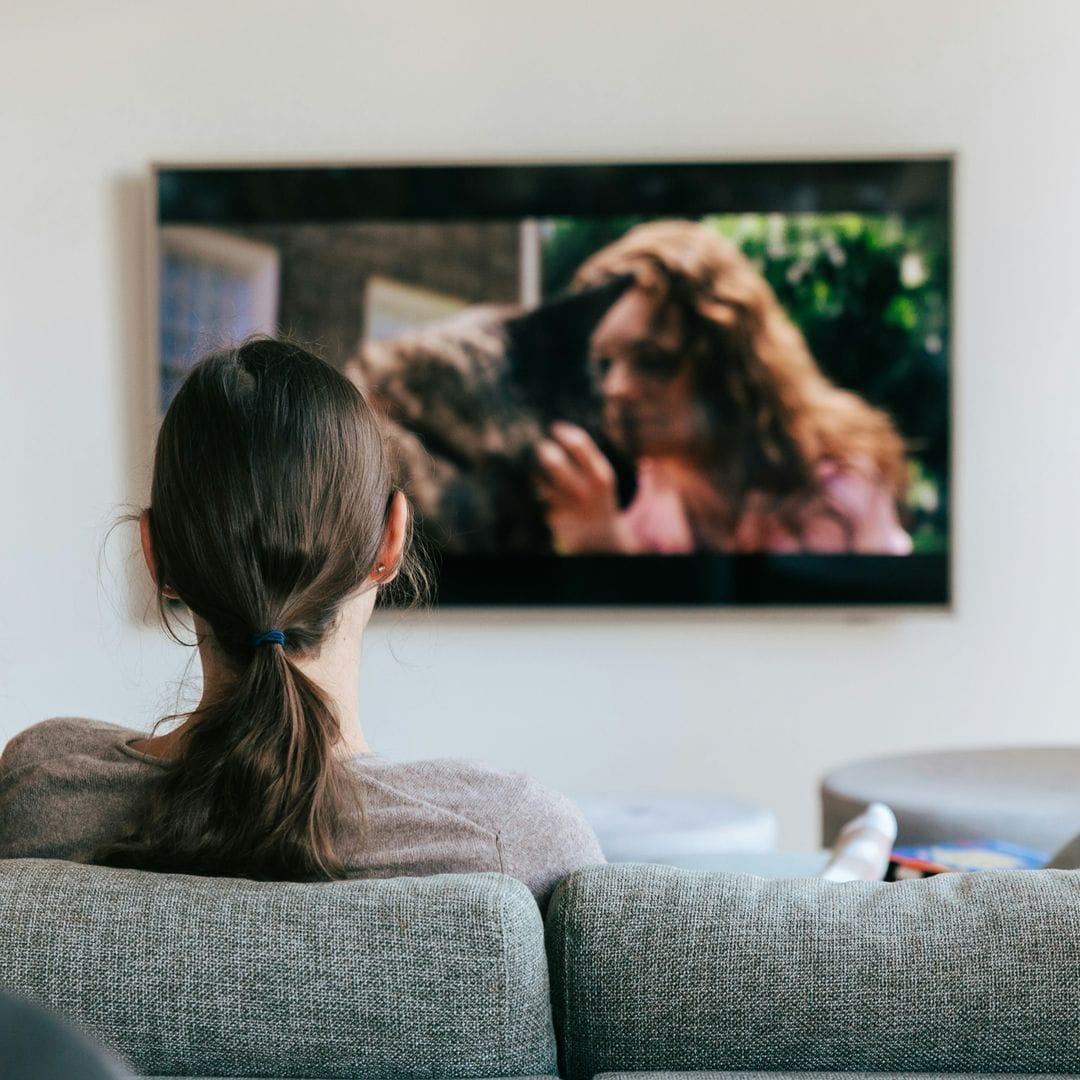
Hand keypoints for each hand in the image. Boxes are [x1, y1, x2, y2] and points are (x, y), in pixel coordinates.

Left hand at [536, 423, 631, 552]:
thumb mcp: (601, 476)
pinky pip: (536, 496)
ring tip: (530, 463)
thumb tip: (558, 427)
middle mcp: (585, 492)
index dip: (562, 432)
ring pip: (540, 479)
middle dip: (542, 450)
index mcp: (600, 476)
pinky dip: (530, 486)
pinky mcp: (552, 518)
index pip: (579, 445)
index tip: (554, 427)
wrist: (600, 539)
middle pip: (554, 462)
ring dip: (532, 469)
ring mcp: (567, 506)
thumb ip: (586, 455)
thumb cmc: (597, 498)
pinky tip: (529, 483)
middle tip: (538, 446)